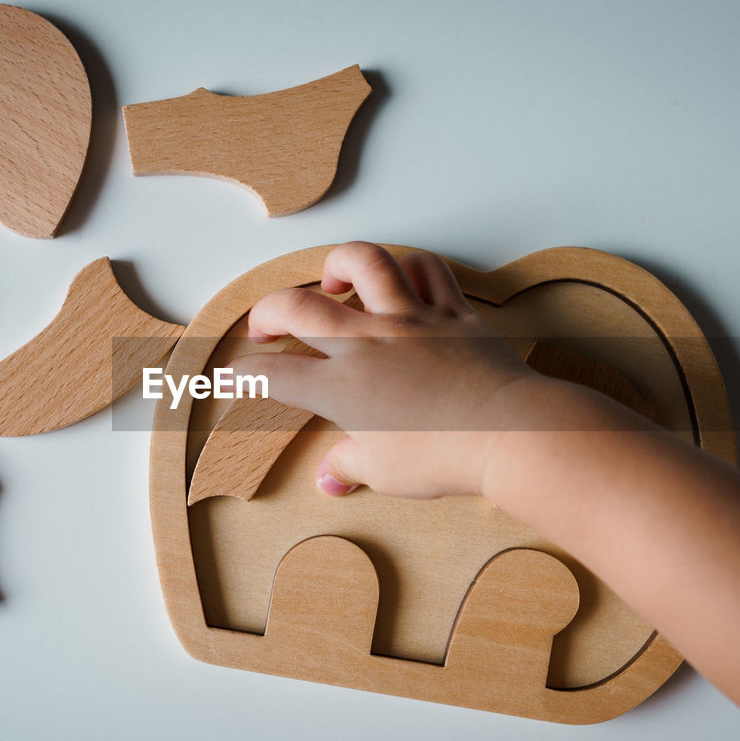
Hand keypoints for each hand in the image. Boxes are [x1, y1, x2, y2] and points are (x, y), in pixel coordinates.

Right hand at [232, 242, 534, 497]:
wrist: (508, 433)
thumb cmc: (444, 456)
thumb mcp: (385, 472)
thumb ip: (350, 466)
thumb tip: (330, 477)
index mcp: (341, 387)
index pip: (273, 376)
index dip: (242, 375)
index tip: (231, 375)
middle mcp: (367, 342)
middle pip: (298, 306)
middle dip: (267, 312)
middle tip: (265, 327)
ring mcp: (410, 320)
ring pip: (364, 262)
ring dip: (339, 263)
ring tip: (333, 280)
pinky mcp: (452, 312)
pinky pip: (427, 270)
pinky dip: (409, 267)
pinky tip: (401, 278)